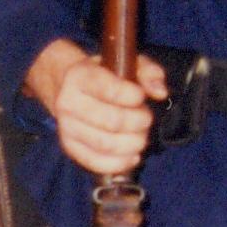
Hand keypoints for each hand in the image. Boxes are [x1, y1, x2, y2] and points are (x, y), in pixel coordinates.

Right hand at [24, 37, 168, 176]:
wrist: (68, 87)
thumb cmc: (106, 75)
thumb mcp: (127, 63)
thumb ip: (149, 72)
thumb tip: (160, 93)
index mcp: (80, 76)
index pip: (109, 90)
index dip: (134, 96)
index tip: (141, 97)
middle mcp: (68, 102)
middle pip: (112, 121)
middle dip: (139, 122)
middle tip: (146, 118)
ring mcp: (66, 127)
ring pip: (106, 144)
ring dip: (133, 143)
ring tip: (142, 136)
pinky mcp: (69, 147)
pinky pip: (95, 162)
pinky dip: (119, 163)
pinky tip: (133, 156)